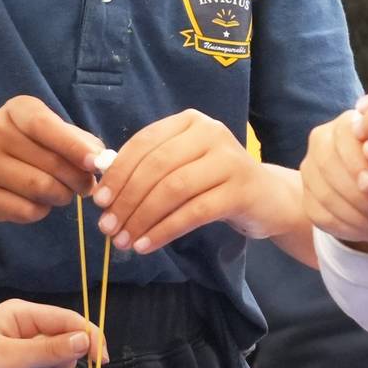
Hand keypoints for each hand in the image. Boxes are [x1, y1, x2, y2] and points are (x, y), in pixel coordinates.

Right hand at [0, 96, 104, 224]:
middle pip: (49, 162)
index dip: (73, 145)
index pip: (44, 125)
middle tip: (88, 186)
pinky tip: (39, 202)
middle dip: (78, 179)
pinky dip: (43, 211)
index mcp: (15, 110)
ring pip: (40, 188)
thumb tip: (104, 160)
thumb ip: (81, 142)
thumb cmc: (31, 149)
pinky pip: (27, 210)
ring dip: (63, 196)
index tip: (95, 162)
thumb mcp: (54, 135)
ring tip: (64, 192)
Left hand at [0, 300, 108, 367]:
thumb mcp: (11, 357)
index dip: (88, 338)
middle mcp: (28, 330)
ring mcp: (26, 352)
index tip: (99, 361)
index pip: (69, 320)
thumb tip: (84, 341)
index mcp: (24, 315)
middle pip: (68, 347)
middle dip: (57, 366)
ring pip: (59, 366)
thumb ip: (49, 349)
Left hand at [94, 110, 293, 253]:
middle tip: (108, 228)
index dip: (118, 173)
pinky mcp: (240, 190)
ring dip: (142, 218)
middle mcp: (210, 133)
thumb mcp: (182, 167)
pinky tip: (146, 245)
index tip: (99, 201)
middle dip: (126, 200)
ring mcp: (228, 160)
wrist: (268, 199)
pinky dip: (164, 231)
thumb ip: (149, 170)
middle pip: (156, 167)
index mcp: (189, 122)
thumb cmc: (215, 183)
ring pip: (173, 190)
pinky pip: (193, 212)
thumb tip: (104, 193)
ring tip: (124, 241)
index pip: (144, 143)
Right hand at [301, 109, 367, 245]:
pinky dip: (347, 229)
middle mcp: (323, 140)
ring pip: (323, 194)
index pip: (343, 135)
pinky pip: (320, 215)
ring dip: (355, 216)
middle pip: (328, 165)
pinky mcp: (307, 196)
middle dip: (357, 195)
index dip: (356, 161)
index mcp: (349, 123)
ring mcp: (310, 168)